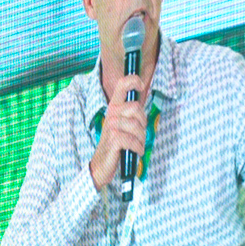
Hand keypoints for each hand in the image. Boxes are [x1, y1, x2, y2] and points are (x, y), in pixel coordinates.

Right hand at [88, 72, 148, 189]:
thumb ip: (130, 114)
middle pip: (136, 108)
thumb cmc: (115, 145)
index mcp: (114, 107)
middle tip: (140, 135)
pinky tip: (136, 151)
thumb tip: (142, 106)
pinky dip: (138, 148)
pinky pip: (133, 140)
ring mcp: (112, 126)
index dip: (134, 81)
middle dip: (143, 124)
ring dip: (142, 139)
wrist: (101, 165)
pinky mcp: (114, 139)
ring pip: (137, 126)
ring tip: (138, 146)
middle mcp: (112, 113)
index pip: (122, 84)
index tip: (142, 86)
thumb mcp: (121, 126)